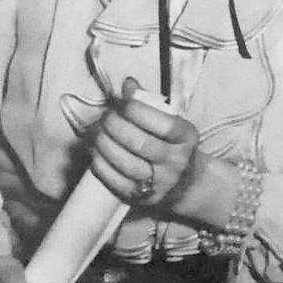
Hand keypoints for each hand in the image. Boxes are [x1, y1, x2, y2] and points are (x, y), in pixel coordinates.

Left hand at [91, 78, 198, 207]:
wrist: (184, 182)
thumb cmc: (171, 143)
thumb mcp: (169, 120)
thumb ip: (148, 102)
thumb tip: (127, 84)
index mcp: (186, 138)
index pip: (163, 124)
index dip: (137, 111)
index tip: (122, 103)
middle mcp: (177, 161)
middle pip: (140, 143)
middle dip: (115, 126)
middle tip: (105, 118)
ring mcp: (161, 183)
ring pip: (126, 163)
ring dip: (104, 144)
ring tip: (96, 133)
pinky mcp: (144, 198)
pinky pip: (117, 182)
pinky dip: (102, 165)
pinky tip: (96, 152)